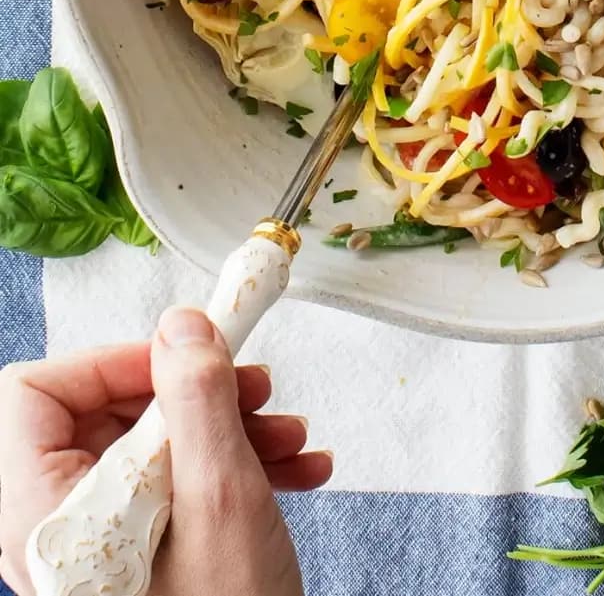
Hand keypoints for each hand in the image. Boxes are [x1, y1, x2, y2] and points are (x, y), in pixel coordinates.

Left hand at [0, 307, 331, 595]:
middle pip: (104, 411)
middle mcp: (59, 529)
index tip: (182, 356)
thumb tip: (181, 325)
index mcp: (44, 517)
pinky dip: (231, 464)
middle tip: (253, 387)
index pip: (33, 394)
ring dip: (226, 426)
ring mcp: (99, 545)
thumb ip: (196, 398)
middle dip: (192, 391)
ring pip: (148, 444)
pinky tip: (292, 468)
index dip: (109, 361)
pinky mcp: (137, 555)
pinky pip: (172, 482)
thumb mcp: (218, 497)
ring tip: (287, 435)